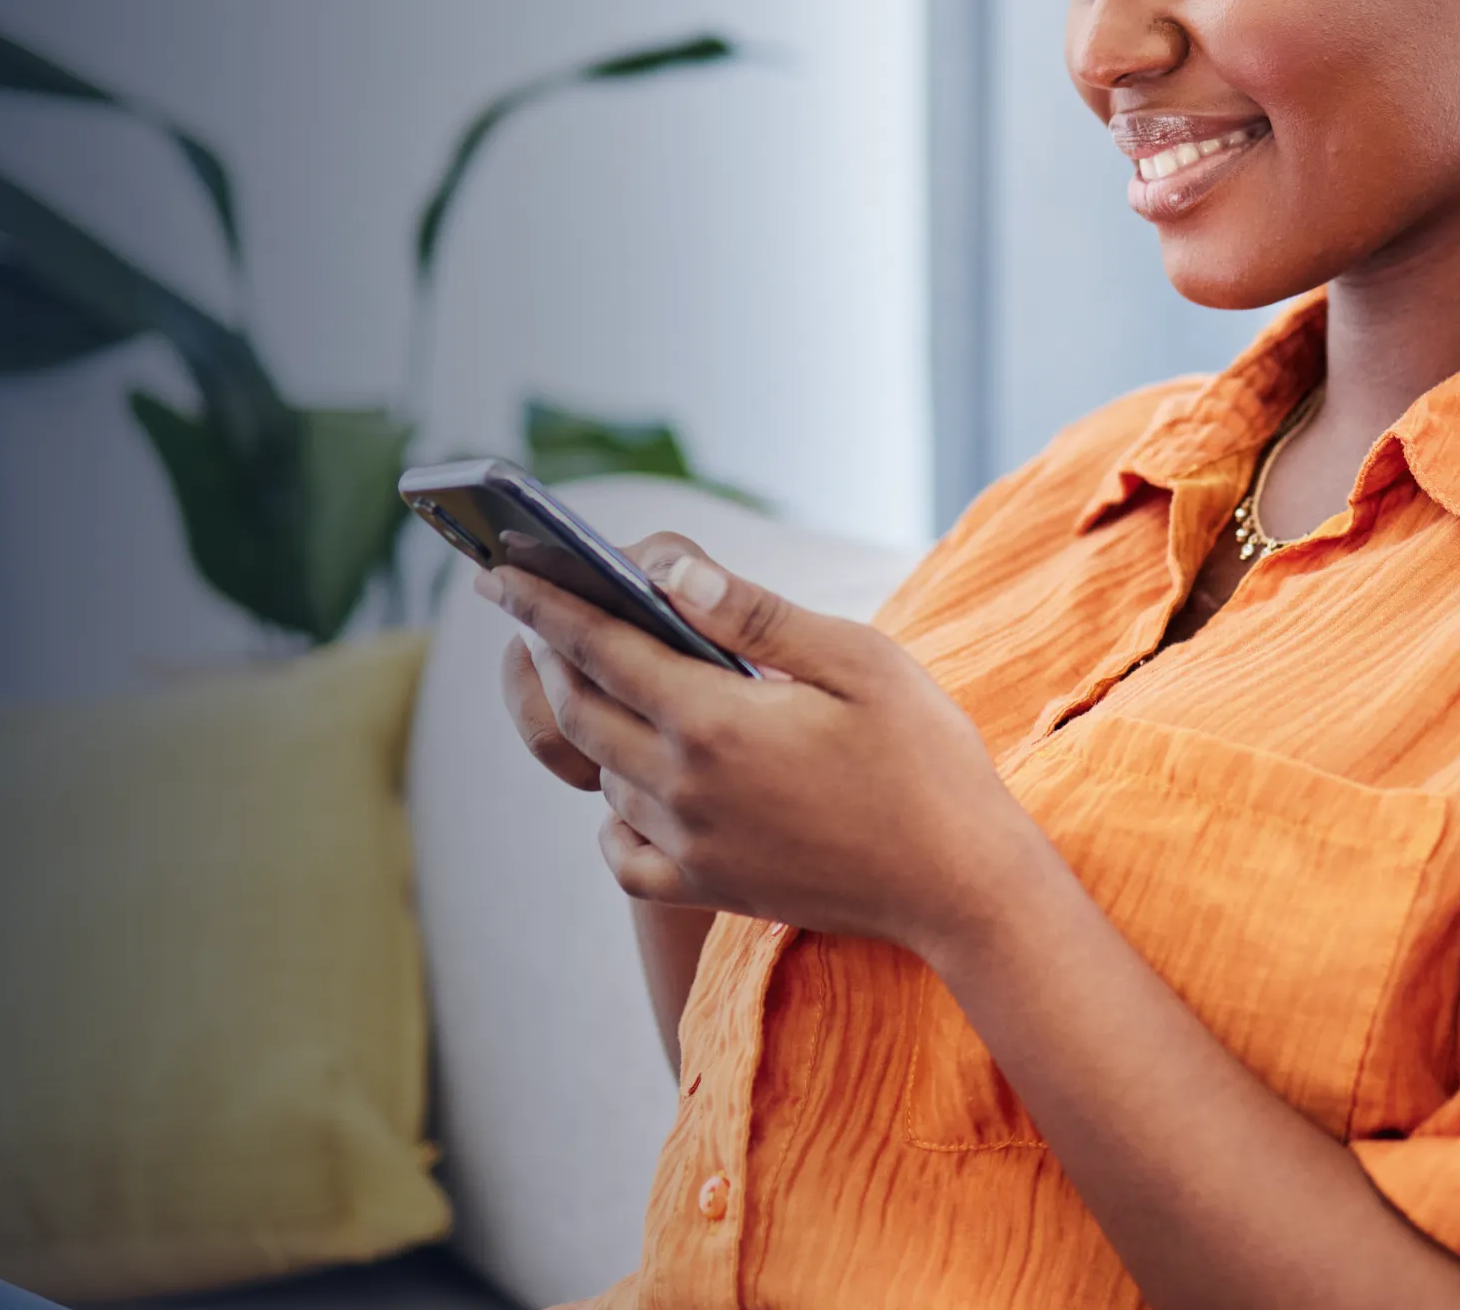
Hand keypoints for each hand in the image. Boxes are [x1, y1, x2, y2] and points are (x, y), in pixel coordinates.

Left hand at [481, 535, 1054, 955]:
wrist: (963, 884)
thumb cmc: (924, 758)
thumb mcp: (855, 660)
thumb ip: (752, 614)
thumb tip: (668, 570)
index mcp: (713, 721)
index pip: (598, 648)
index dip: (542, 604)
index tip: (497, 572)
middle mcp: (684, 789)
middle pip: (581, 709)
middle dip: (548, 653)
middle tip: (536, 612)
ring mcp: (693, 846)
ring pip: (603, 776)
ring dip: (591, 725)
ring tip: (599, 680)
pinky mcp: (712, 889)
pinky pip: (626, 855)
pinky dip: (616, 816)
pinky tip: (641, 789)